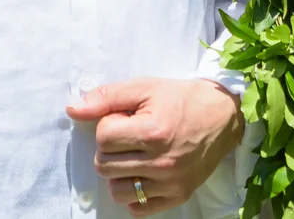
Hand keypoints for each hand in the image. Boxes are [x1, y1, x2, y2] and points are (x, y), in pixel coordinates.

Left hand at [66, 77, 243, 214]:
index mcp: (152, 132)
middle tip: (130, 136)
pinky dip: (134, 193)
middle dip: (110, 149)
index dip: (108, 125)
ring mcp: (170, 184)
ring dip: (119, 173)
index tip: (124, 119)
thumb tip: (72, 110)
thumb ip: (106, 97)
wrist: (222, 116)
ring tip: (134, 156)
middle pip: (105, 166)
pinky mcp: (177, 197)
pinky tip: (143, 173)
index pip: (103, 139)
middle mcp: (162, 162)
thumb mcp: (143, 88)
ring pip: (117, 191)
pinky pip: (137, 209)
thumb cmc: (180, 99)